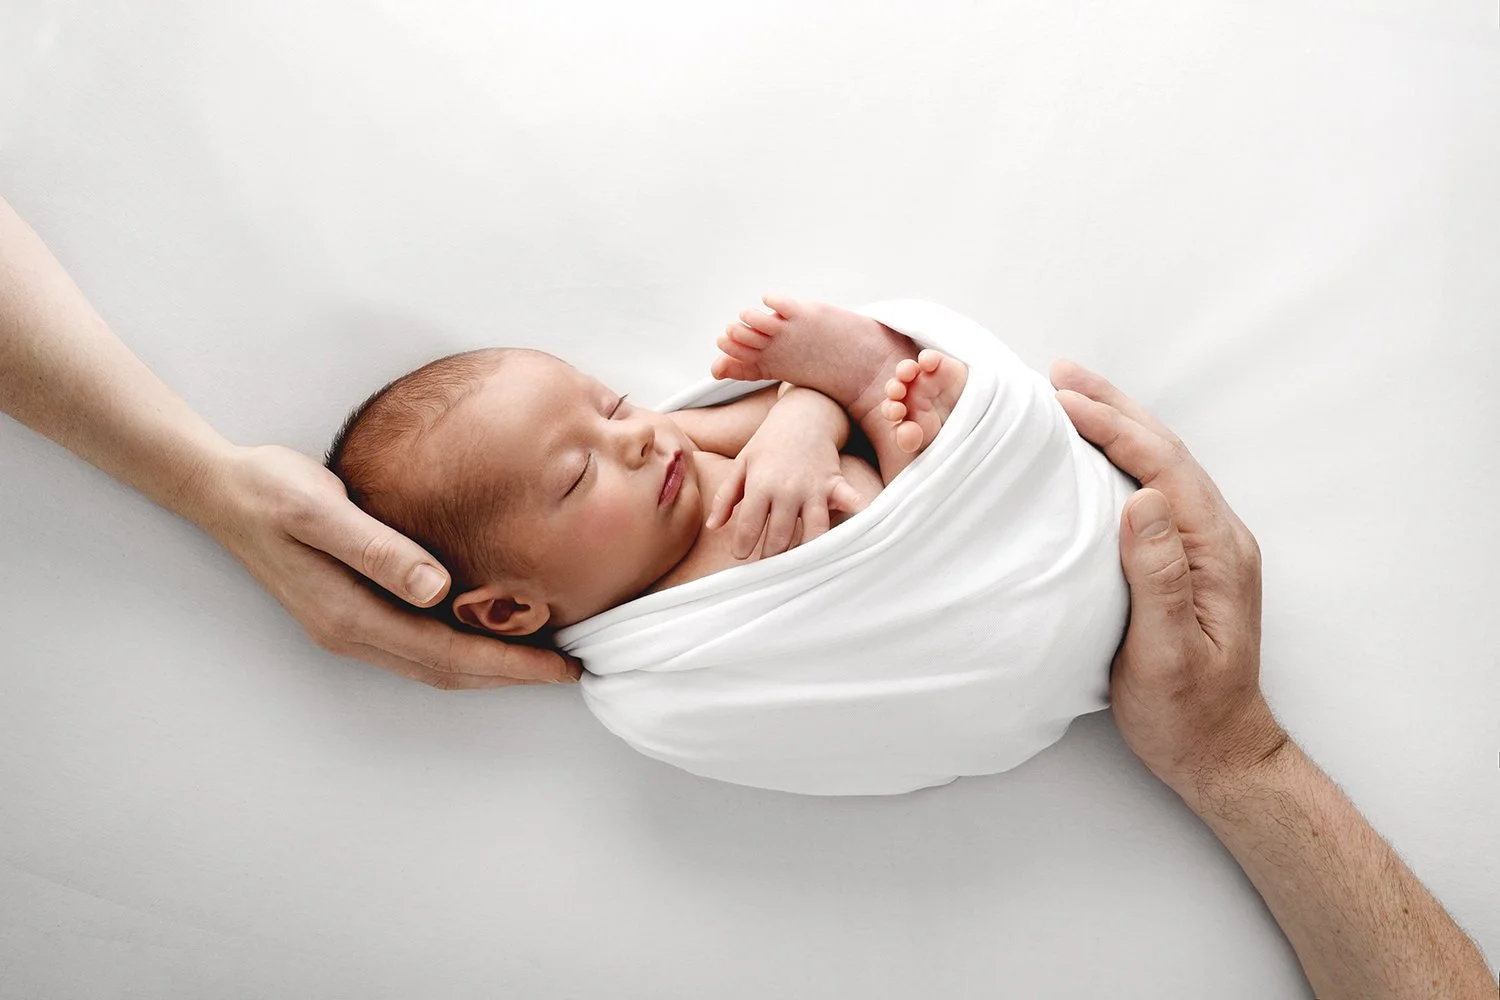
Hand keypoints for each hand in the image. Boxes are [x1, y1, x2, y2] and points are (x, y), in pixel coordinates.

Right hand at [195, 445, 581, 689]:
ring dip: (489, 668)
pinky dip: (461, 650)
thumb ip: (377, 548)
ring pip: (433, 665)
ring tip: (541, 659)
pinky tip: (487, 633)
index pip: (449, 655)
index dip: (509, 665)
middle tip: (569, 669)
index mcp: (351, 615)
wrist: (222, 490)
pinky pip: (418, 647)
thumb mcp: (321, 508)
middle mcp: (352, 633)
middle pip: (447, 671)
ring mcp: (349, 628)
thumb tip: (435, 588)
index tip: (560, 663)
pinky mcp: (350, 613)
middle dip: (511, 675)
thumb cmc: (272, 490)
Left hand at [703, 403, 869, 559]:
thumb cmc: (769, 442)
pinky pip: (849, 500)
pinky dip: (857, 512)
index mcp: (760, 484)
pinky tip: (861, 528)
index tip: (741, 556)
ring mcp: (813, 487)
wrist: (803, 414)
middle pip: (779, 535)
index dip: (743, 546)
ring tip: (799, 566)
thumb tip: (713, 526)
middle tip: (769, 568)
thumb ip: (726, 496)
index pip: (748, 525)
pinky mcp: (834, 483)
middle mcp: (787, 489)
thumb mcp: (742, 464)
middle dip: (772, 555)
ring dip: (806, 551)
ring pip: (812, 530)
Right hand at [1050, 360, 1285, 792]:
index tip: (1062, 401)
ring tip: (1071, 393)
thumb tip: (1142, 499)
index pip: (1163, 467)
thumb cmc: (1186, 713)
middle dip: (1112, 407)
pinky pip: (1154, 487)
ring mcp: (1206, 546)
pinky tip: (1094, 450)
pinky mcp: (1187, 558)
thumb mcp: (1166, 653)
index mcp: (1217, 551)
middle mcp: (1218, 537)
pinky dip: (1120, 455)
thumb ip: (1158, 576)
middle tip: (1059, 374)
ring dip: (1117, 423)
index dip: (1113, 427)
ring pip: (1160, 464)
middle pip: (1165, 451)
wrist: (1220, 750)